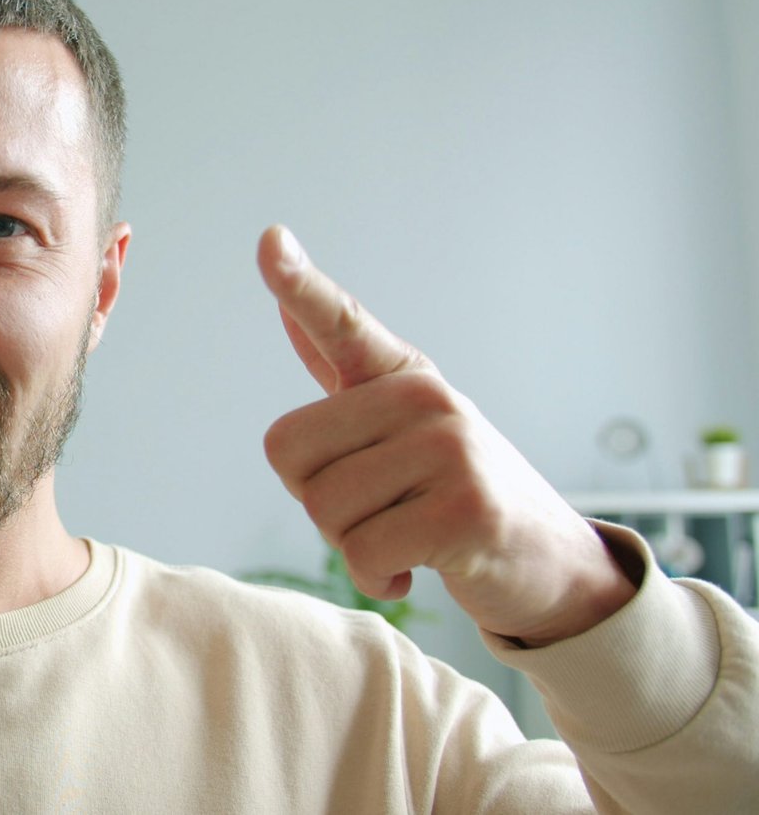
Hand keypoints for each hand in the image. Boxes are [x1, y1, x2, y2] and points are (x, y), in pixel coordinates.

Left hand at [257, 226, 636, 645]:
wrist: (549, 563)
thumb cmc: (456, 493)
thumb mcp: (403, 426)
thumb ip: (344, 374)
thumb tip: (285, 309)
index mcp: (404, 377)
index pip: (342, 322)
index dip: (300, 284)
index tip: (270, 241)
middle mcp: (427, 399)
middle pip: (291, 456)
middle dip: (318, 502)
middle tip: (379, 510)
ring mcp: (452, 450)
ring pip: (325, 511)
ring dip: (352, 546)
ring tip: (406, 538)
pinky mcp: (467, 511)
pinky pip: (363, 554)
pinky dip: (377, 577)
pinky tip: (413, 570)